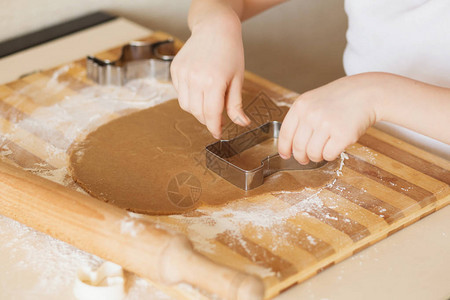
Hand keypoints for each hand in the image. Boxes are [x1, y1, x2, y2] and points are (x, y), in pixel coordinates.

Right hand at [170, 14, 249, 138]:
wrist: (215, 28)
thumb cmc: (230, 51)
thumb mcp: (237, 78)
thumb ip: (236, 104)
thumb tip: (242, 124)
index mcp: (213, 82)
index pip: (211, 115)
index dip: (215, 128)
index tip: (218, 134)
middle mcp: (195, 79)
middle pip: (197, 113)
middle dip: (207, 120)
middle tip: (217, 118)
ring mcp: (182, 74)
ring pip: (185, 106)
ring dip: (196, 110)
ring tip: (208, 102)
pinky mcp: (175, 70)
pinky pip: (180, 93)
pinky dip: (188, 97)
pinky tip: (199, 89)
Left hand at [278, 73, 379, 163]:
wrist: (366, 93)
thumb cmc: (339, 99)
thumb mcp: (313, 101)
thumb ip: (300, 118)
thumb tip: (289, 145)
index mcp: (301, 106)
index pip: (285, 134)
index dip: (284, 148)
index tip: (286, 155)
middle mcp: (311, 115)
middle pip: (298, 147)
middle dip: (301, 157)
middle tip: (305, 159)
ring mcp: (326, 125)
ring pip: (313, 154)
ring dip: (316, 157)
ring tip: (322, 151)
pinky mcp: (342, 135)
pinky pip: (328, 155)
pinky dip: (330, 156)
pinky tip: (334, 147)